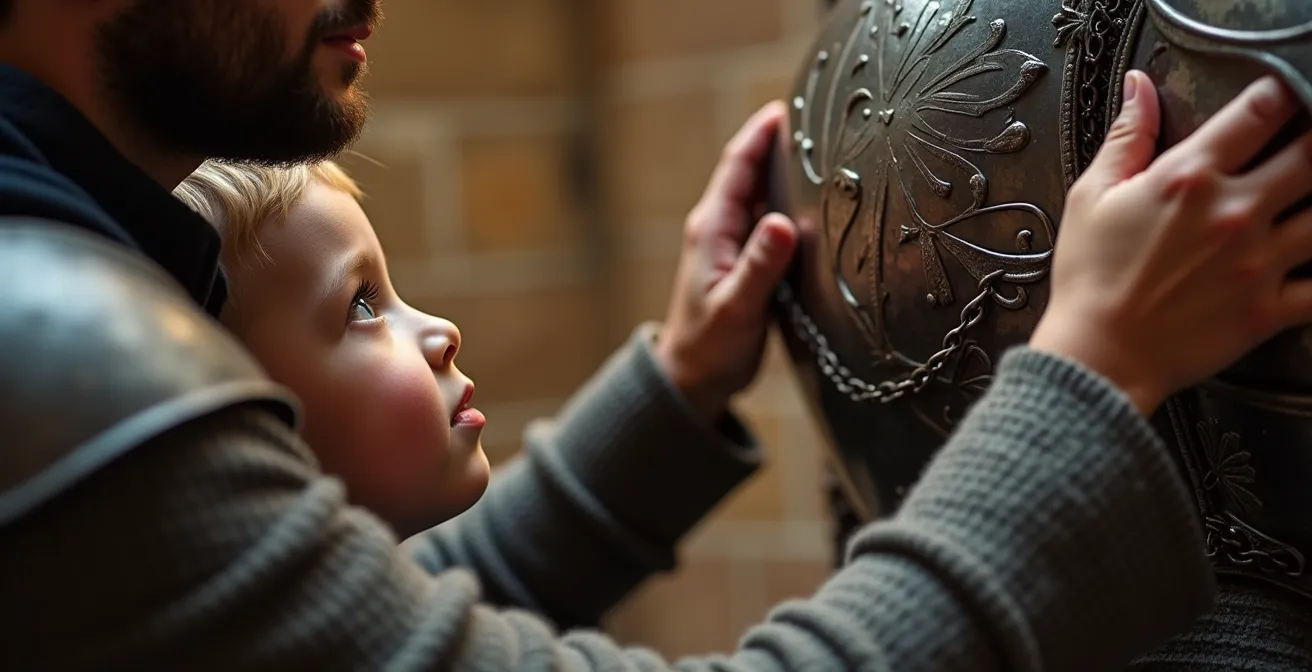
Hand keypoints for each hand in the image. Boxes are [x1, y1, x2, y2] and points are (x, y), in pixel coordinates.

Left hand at [655, 101, 799, 420]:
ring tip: (823, 153)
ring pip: (761, 196)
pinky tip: (815, 205)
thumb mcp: (737, 307)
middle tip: (817, 121)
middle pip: (750, 173)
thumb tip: (783, 222)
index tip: (787, 109)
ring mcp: (731, 244)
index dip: (759, 135)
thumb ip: (759, 266)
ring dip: (785, 174)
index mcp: (712, 229)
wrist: (693, 379)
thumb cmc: (710, 348)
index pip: (737, 167)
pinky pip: (768, 221)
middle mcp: (719, 228)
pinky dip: (789, 205)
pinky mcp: (744, 262)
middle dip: (777, 144)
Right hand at [1031, 71, 1311, 415]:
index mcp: (1189, 178)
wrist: (1096, 356)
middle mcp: (1234, 212)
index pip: (1261, 111)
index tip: (1281, 100)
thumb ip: (1126, 137)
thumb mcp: (1092, 196)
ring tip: (1304, 204)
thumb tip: (1140, 86)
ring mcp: (1258, 262)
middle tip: (1304, 149)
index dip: (1280, 96)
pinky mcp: (1268, 309)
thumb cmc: (1089, 278)